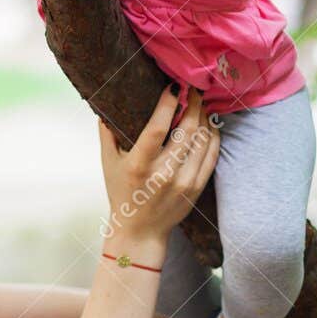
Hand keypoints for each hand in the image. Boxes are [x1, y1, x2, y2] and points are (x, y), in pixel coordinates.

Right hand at [96, 85, 219, 242]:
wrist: (140, 231)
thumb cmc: (121, 193)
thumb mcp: (107, 163)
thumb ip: (106, 132)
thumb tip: (104, 102)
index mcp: (138, 166)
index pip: (157, 128)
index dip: (168, 104)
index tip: (173, 86)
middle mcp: (163, 174)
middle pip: (187, 130)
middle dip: (193, 104)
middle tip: (192, 89)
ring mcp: (184, 182)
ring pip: (202, 140)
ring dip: (204, 116)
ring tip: (200, 103)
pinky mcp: (197, 188)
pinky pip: (212, 155)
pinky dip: (213, 135)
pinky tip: (208, 124)